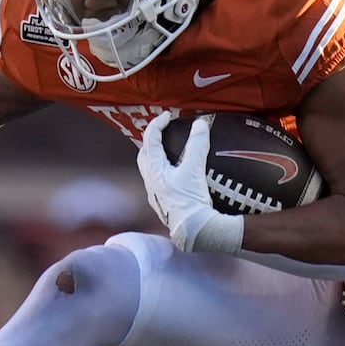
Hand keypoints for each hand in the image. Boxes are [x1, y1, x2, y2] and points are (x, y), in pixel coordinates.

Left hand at [137, 111, 239, 252]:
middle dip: (151, 141)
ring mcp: (155, 194)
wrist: (194, 230)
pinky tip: (175, 174)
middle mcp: (151, 182)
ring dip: (155, 157)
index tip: (168, 116)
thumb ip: (197, 144)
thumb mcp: (194, 168)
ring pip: (149, 170)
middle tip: (163, 132)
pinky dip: (163, 172)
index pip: (150, 140)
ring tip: (168, 152)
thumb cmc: (191, 200)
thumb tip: (200, 124)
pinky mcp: (163, 204)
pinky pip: (158, 182)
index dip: (158, 124)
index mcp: (154, 170)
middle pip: (144, 155)